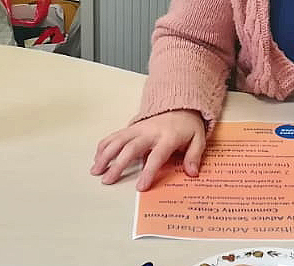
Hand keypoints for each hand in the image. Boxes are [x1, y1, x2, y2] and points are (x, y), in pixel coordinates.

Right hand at [90, 109, 206, 190]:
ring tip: (96, 170)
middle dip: (118, 164)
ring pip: (119, 140)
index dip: (148, 171)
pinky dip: (105, 145)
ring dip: (105, 154)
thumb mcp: (198, 139)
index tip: (140, 187)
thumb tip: (192, 173)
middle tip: (107, 180)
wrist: (181, 105)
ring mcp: (139, 128)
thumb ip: (194, 156)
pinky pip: (116, 135)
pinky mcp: (132, 127)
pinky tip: (97, 157)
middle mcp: (151, 132)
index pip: (157, 156)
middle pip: (131, 147)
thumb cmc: (188, 127)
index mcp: (168, 137)